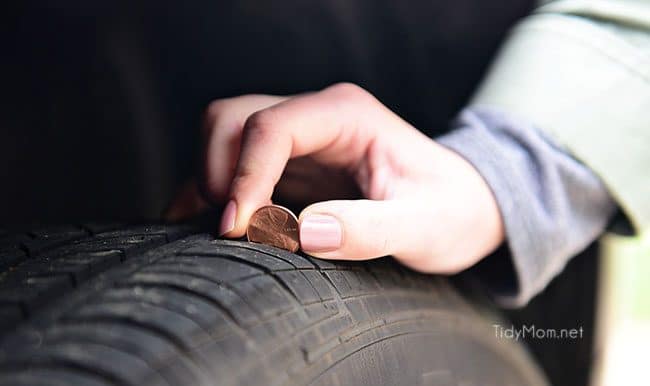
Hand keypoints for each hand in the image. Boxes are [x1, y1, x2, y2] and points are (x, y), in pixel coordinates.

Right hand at [167, 83, 503, 273]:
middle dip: (219, 172)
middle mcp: (316, 117)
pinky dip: (213, 191)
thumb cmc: (451, 210)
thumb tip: (304, 233)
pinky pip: (233, 164)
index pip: (273, 127)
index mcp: (347, 115)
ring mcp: (299, 139)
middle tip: (233, 230)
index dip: (246, 175)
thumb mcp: (425, 226)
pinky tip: (212, 226)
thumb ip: (370, 230)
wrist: (462, 206)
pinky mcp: (289, 165)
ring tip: (227, 230)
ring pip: (223, 135)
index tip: (238, 227)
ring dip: (210, 179)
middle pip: (232, 118)